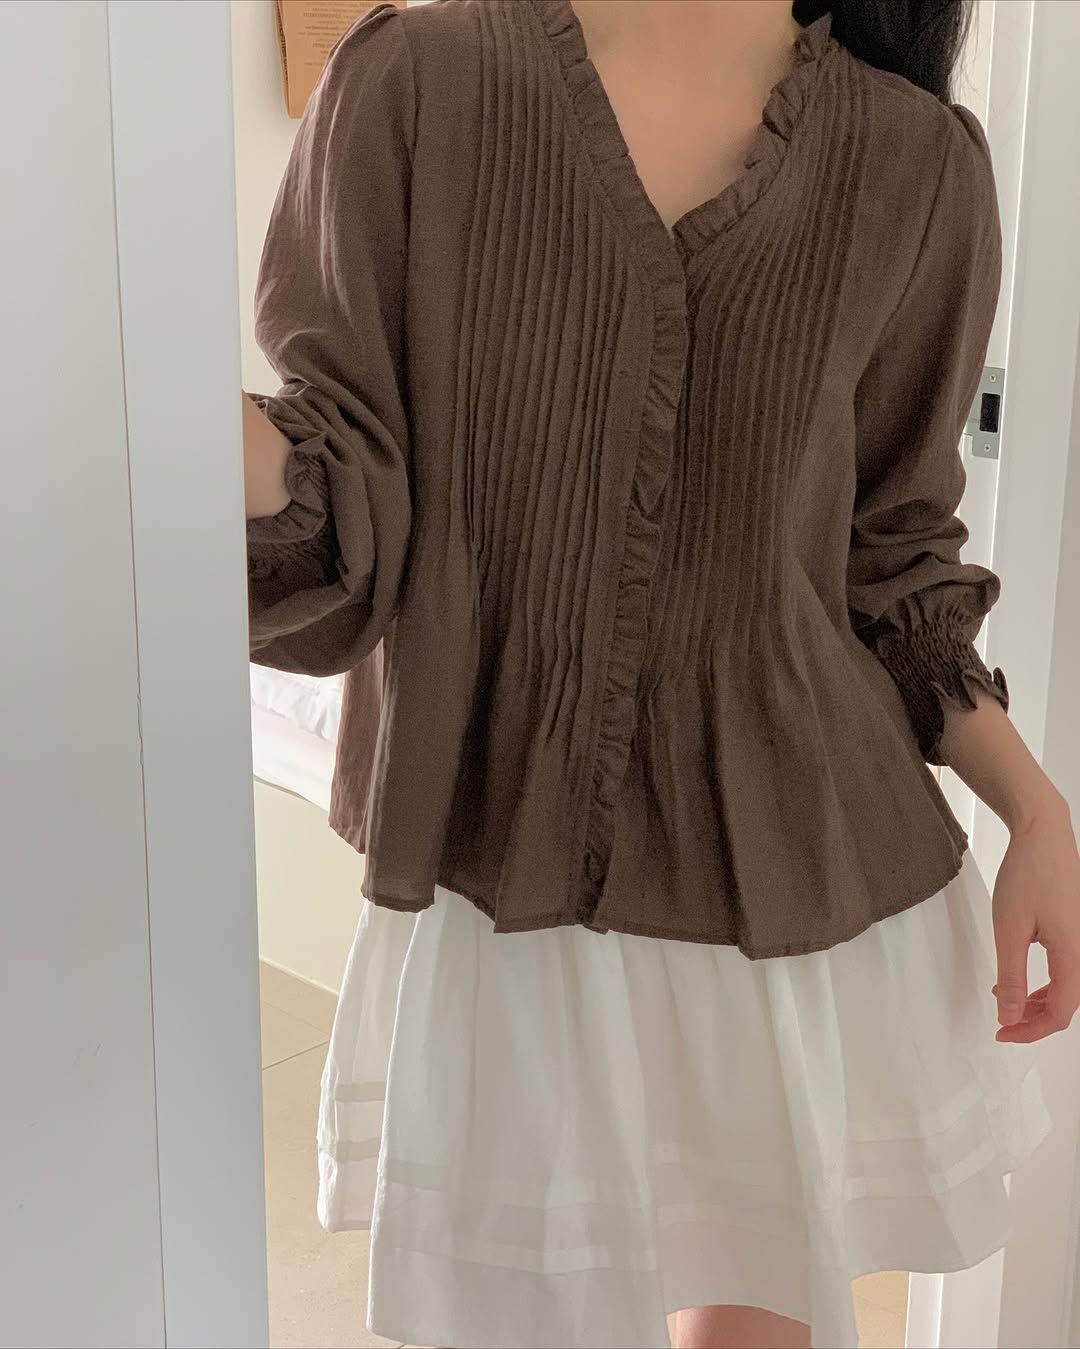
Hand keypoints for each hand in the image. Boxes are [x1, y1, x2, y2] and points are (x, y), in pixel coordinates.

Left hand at [992, 802, 1079, 1042]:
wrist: (1043, 834)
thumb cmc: (1028, 873)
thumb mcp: (1009, 928)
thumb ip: (1011, 976)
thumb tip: (1009, 1015)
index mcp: (1074, 955)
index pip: (1059, 1013)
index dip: (1030, 1031)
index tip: (1002, 1034)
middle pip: (1065, 1004)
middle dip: (1032, 1019)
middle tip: (1002, 1024)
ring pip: (1066, 988)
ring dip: (1037, 1001)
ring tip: (1006, 1001)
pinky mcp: (1076, 931)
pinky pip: (1065, 969)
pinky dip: (1042, 982)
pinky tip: (1017, 977)